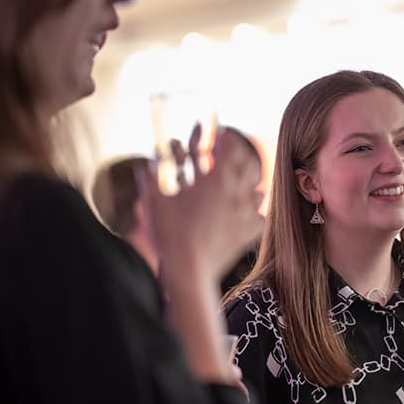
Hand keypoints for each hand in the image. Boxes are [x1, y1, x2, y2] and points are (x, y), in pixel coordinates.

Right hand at [140, 125, 263, 281]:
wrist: (188, 269)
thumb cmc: (168, 232)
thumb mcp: (155, 201)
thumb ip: (151, 178)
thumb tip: (143, 164)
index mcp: (216, 179)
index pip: (230, 147)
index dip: (225, 138)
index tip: (220, 133)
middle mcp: (237, 192)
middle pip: (251, 165)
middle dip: (242, 158)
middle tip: (232, 157)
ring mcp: (247, 213)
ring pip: (258, 191)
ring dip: (250, 185)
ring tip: (240, 185)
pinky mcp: (250, 233)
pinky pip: (259, 217)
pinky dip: (253, 213)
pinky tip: (245, 215)